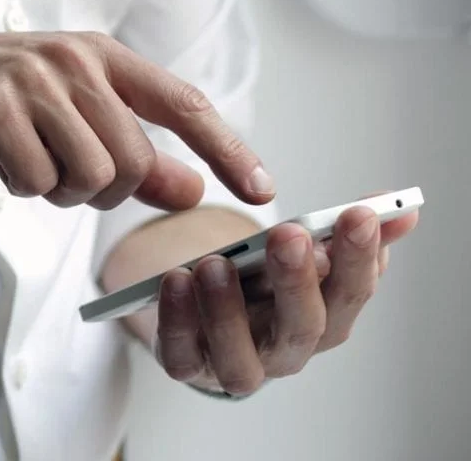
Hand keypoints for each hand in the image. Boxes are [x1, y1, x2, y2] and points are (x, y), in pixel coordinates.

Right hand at [0, 32, 274, 209]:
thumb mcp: (61, 122)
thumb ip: (129, 154)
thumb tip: (191, 189)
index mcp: (98, 55)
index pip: (183, 104)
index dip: (227, 149)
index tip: (261, 190)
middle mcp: (73, 59)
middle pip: (133, 161)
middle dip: (100, 190)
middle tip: (55, 174)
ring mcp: (33, 79)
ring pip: (91, 176)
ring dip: (57, 191)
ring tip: (23, 162)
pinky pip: (38, 181)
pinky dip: (20, 188)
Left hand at [152, 197, 419, 395]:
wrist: (206, 315)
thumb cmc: (261, 284)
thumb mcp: (301, 253)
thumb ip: (343, 232)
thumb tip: (401, 209)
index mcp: (324, 319)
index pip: (352, 293)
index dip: (359, 257)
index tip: (358, 214)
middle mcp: (285, 350)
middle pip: (302, 328)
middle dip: (298, 280)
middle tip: (289, 235)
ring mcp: (235, 364)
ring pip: (239, 357)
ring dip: (228, 310)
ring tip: (215, 263)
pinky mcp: (188, 366)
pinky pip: (181, 356)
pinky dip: (177, 321)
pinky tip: (175, 281)